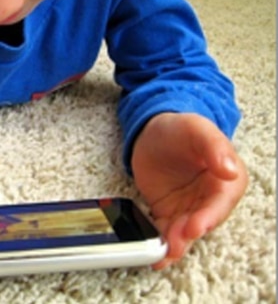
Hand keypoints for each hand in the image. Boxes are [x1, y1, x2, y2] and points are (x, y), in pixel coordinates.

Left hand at [131, 113, 247, 268]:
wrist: (152, 132)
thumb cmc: (179, 129)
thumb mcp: (197, 129)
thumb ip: (214, 146)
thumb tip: (230, 169)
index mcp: (225, 178)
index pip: (221, 202)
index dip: (210, 216)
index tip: (196, 226)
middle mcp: (210, 198)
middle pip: (202, 221)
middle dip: (189, 235)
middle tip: (176, 243)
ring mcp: (189, 207)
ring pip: (185, 231)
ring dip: (175, 244)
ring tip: (162, 254)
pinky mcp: (168, 212)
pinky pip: (165, 230)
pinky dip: (159, 241)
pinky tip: (153, 253)